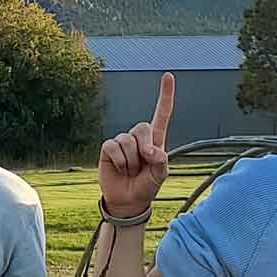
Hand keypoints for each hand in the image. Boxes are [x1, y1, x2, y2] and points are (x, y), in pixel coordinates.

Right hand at [99, 73, 173, 217]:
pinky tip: (120, 169)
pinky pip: (113, 147)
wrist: (128, 200)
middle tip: (143, 166)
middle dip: (144, 148)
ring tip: (131, 171)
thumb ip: (160, 160)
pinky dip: (119, 161)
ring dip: (131, 161)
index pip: (162, 114)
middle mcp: (138, 137)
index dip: (165, 95)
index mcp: (156, 140)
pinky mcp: (108, 148)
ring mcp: (122, 141)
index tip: (168, 75)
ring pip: (127, 141)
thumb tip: (149, 150)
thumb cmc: (147, 185)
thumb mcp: (160, 175)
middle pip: (142, 127)